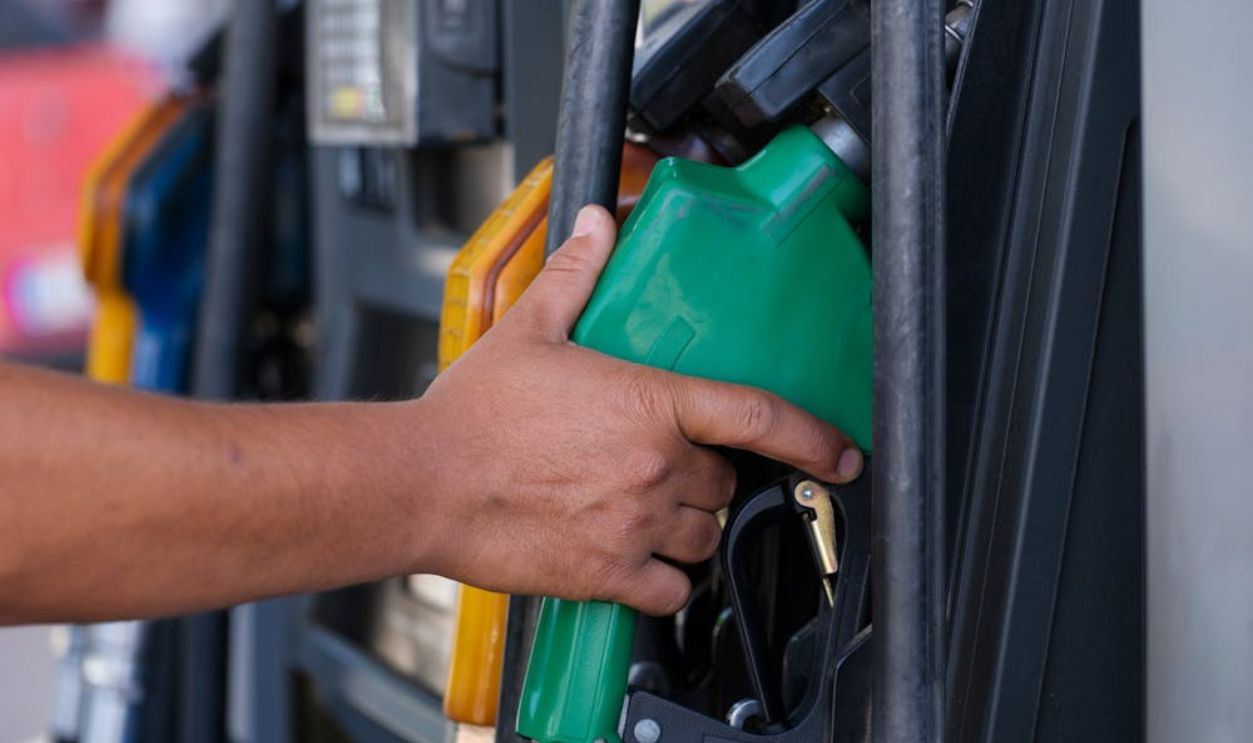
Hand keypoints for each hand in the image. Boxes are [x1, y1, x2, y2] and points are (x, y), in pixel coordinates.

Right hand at [417, 205, 862, 615]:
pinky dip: (666, 579)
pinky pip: (670, 589)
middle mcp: (655, 469)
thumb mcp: (529, 329)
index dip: (814, 437)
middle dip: (709, 473)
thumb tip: (598, 224)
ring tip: (652, 508)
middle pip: (726, 480)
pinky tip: (639, 559)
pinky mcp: (608, 573)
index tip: (842, 453)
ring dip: (692, 523)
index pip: (757, 416)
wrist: (423, 484)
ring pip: (706, 534)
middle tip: (666, 464)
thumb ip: (576, 275)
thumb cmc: (473, 414)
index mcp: (649, 404)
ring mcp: (636, 525)